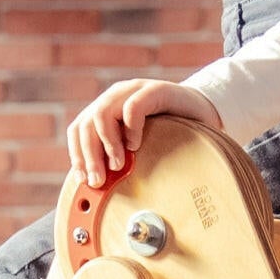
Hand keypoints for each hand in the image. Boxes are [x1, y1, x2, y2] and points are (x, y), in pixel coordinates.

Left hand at [67, 77, 222, 191]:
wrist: (202, 111)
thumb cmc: (169, 133)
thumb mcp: (137, 148)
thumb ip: (119, 159)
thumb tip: (98, 188)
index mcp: (106, 108)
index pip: (78, 129)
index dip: (77, 155)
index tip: (84, 180)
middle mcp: (116, 96)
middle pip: (86, 124)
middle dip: (90, 157)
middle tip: (100, 180)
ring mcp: (134, 90)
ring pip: (102, 114)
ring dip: (107, 145)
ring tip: (120, 165)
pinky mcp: (155, 90)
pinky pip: (133, 107)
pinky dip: (131, 129)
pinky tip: (137, 146)